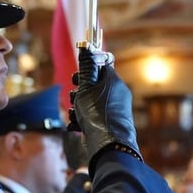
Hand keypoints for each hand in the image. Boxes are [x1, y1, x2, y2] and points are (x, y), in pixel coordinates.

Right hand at [67, 46, 140, 165]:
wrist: (108, 145)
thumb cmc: (97, 113)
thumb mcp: (86, 87)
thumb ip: (86, 68)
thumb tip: (86, 47)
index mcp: (114, 81)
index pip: (101, 64)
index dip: (86, 69)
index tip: (76, 78)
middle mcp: (118, 92)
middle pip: (94, 84)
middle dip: (79, 91)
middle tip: (74, 97)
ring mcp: (116, 108)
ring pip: (92, 101)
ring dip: (79, 107)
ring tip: (75, 114)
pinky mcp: (112, 122)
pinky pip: (95, 115)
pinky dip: (84, 119)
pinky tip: (77, 126)